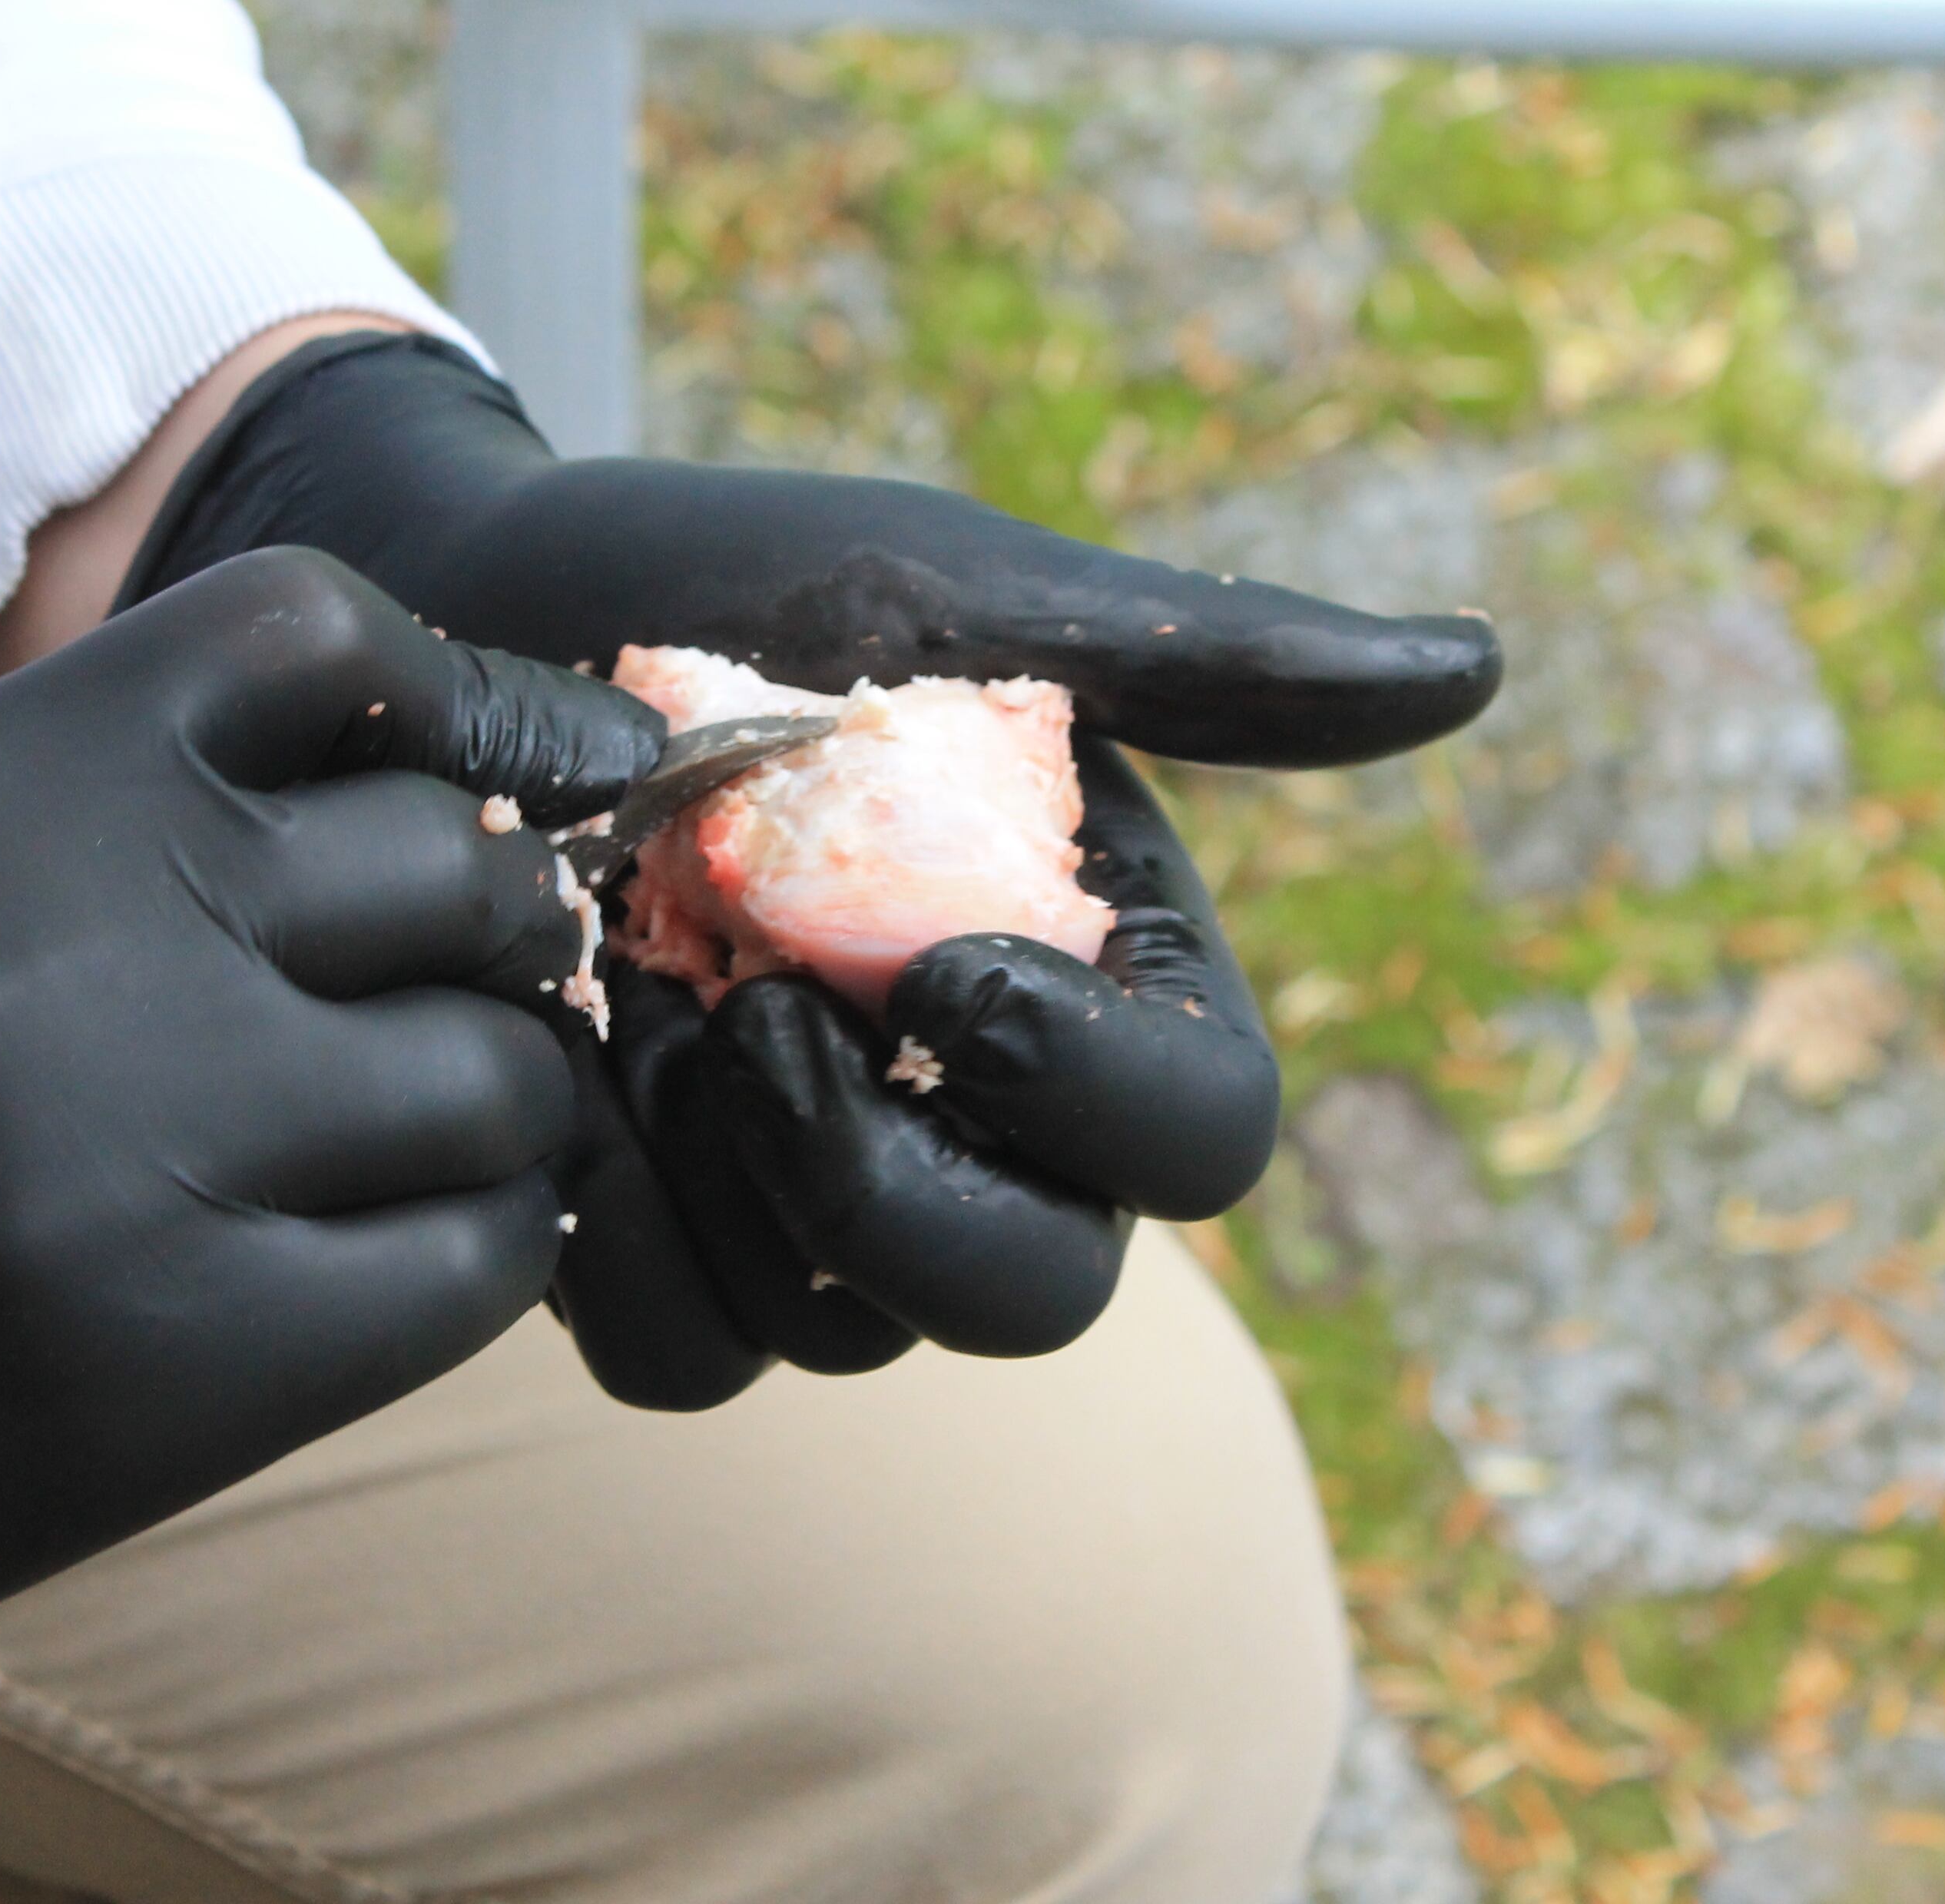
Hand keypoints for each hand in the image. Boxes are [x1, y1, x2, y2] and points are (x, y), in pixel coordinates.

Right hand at [0, 551, 660, 1787]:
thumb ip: (138, 794)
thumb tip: (466, 776)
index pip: (320, 630)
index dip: (478, 691)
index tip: (556, 761)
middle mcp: (71, 942)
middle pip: (457, 863)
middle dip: (499, 925)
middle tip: (465, 981)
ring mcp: (138, 1162)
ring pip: (498, 1075)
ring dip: (500, 1102)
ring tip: (423, 1130)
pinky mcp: (188, 1371)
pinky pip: (474, 1262)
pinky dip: (479, 1244)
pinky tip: (404, 1246)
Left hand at [124, 336, 1500, 1407]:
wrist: (465, 624)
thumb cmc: (719, 590)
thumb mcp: (951, 595)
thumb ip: (1199, 662)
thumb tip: (1479, 666)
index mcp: (1098, 980)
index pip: (1204, 1143)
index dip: (1094, 1094)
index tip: (941, 964)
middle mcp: (987, 1122)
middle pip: (1040, 1299)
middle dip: (898, 1190)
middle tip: (758, 1021)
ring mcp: (820, 1197)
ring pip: (846, 1342)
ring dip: (741, 1189)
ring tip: (637, 997)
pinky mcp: (664, 1238)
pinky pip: (679, 1354)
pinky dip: (621, 1246)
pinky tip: (564, 1073)